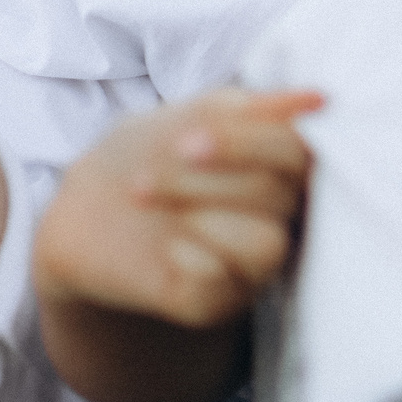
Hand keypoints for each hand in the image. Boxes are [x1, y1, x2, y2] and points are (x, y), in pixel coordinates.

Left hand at [35, 87, 321, 332]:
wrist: (84, 211)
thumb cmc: (148, 153)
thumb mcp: (191, 115)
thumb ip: (252, 108)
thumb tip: (317, 99)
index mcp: (280, 165)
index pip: (298, 151)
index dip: (248, 145)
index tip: (186, 142)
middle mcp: (280, 215)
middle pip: (276, 195)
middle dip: (202, 180)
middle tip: (144, 177)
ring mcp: (252, 264)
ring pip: (266, 245)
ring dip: (197, 215)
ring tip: (144, 198)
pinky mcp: (216, 302)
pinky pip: (220, 285)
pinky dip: (185, 258)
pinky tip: (161, 247)